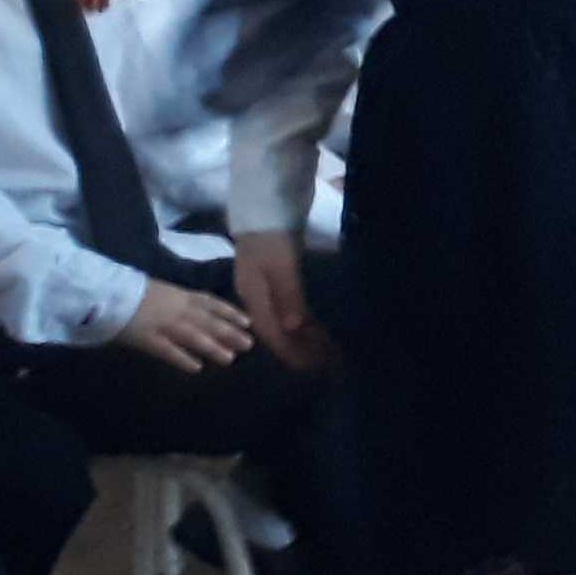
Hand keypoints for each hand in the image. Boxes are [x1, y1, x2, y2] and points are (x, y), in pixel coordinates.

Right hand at [119, 278, 257, 373]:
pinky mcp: (145, 338)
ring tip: (230, 359)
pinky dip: (182, 358)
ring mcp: (162, 324)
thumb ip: (176, 299)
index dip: (230, 313)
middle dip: (229, 332)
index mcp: (179, 295)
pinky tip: (196, 368)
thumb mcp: (160, 289)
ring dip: (212, 347)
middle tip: (249, 344)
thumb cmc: (128, 290)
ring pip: (193, 336)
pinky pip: (167, 349)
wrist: (103, 291)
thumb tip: (194, 308)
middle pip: (208, 321)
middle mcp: (176, 308)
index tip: (247, 322)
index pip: (210, 303)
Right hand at [231, 234, 330, 370]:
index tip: (305, 367)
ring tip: (322, 352)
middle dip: (297, 348)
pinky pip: (289, 308)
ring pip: (283, 320)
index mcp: (253, 296)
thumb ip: (288, 295)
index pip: (270, 331)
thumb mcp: (281, 265)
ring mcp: (265, 288)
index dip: (287, 350)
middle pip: (276, 329)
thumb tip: (293, 328)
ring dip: (301, 337)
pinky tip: (313, 329)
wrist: (264, 207)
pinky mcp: (276, 280)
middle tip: (321, 365)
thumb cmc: (271, 236)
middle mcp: (257, 297)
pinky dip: (302, 321)